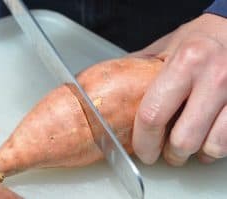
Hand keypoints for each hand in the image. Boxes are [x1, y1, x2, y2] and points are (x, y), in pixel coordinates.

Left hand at [131, 13, 226, 165]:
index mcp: (185, 63)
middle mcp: (214, 78)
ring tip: (186, 144)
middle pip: (183, 140)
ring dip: (195, 153)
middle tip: (166, 152)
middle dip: (171, 155)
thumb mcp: (164, 47)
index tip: (143, 151)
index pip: (153, 115)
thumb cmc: (198, 39)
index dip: (144, 142)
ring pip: (211, 147)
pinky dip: (215, 147)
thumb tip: (113, 87)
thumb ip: (139, 68)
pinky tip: (207, 138)